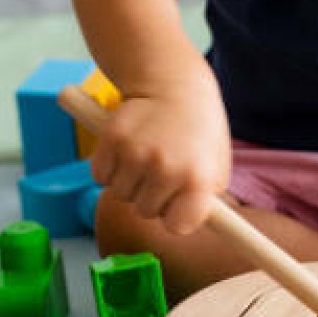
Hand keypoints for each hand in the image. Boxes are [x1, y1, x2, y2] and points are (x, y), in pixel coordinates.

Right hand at [90, 75, 230, 234]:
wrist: (174, 86)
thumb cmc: (199, 132)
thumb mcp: (217, 166)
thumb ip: (205, 201)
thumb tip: (187, 230)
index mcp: (198, 179)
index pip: (178, 226)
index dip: (175, 218)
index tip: (177, 207)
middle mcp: (167, 169)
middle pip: (145, 213)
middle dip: (152, 198)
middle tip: (162, 172)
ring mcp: (137, 154)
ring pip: (120, 195)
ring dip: (130, 183)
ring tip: (147, 158)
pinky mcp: (111, 140)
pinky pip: (100, 176)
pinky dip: (109, 169)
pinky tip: (127, 150)